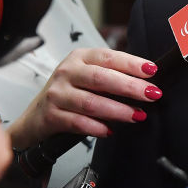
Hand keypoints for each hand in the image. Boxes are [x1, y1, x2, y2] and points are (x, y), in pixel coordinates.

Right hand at [7, 49, 160, 146]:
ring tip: (137, 115)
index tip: (152, 70)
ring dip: (118, 110)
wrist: (35, 117)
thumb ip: (113, 74)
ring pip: (91, 102)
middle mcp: (67, 72)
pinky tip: (110, 130)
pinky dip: (96, 127)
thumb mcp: (89, 75)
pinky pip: (77, 122)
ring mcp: (57, 94)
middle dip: (130, 87)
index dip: (132, 63)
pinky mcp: (51, 116)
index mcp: (80, 57)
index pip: (109, 57)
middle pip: (102, 78)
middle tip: (152, 94)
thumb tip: (147, 80)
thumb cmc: (71, 92)